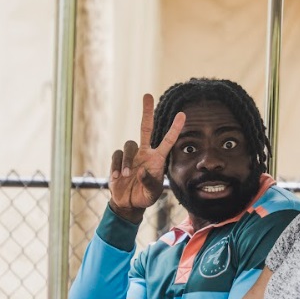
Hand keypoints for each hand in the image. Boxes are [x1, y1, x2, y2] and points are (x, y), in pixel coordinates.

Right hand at [108, 93, 185, 222]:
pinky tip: (117, 177)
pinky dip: (117, 165)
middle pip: (145, 128)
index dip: (175, 128)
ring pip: (128, 145)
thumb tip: (142, 171)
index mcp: (157, 159)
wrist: (128, 203)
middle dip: (147, 112)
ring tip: (126, 176)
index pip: (168, 141)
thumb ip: (150, 182)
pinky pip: (116, 155)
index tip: (182, 115)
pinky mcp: (118, 161)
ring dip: (127, 160)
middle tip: (148, 95)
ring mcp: (131, 156)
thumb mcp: (151, 193)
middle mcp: (145, 153)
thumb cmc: (145, 196)